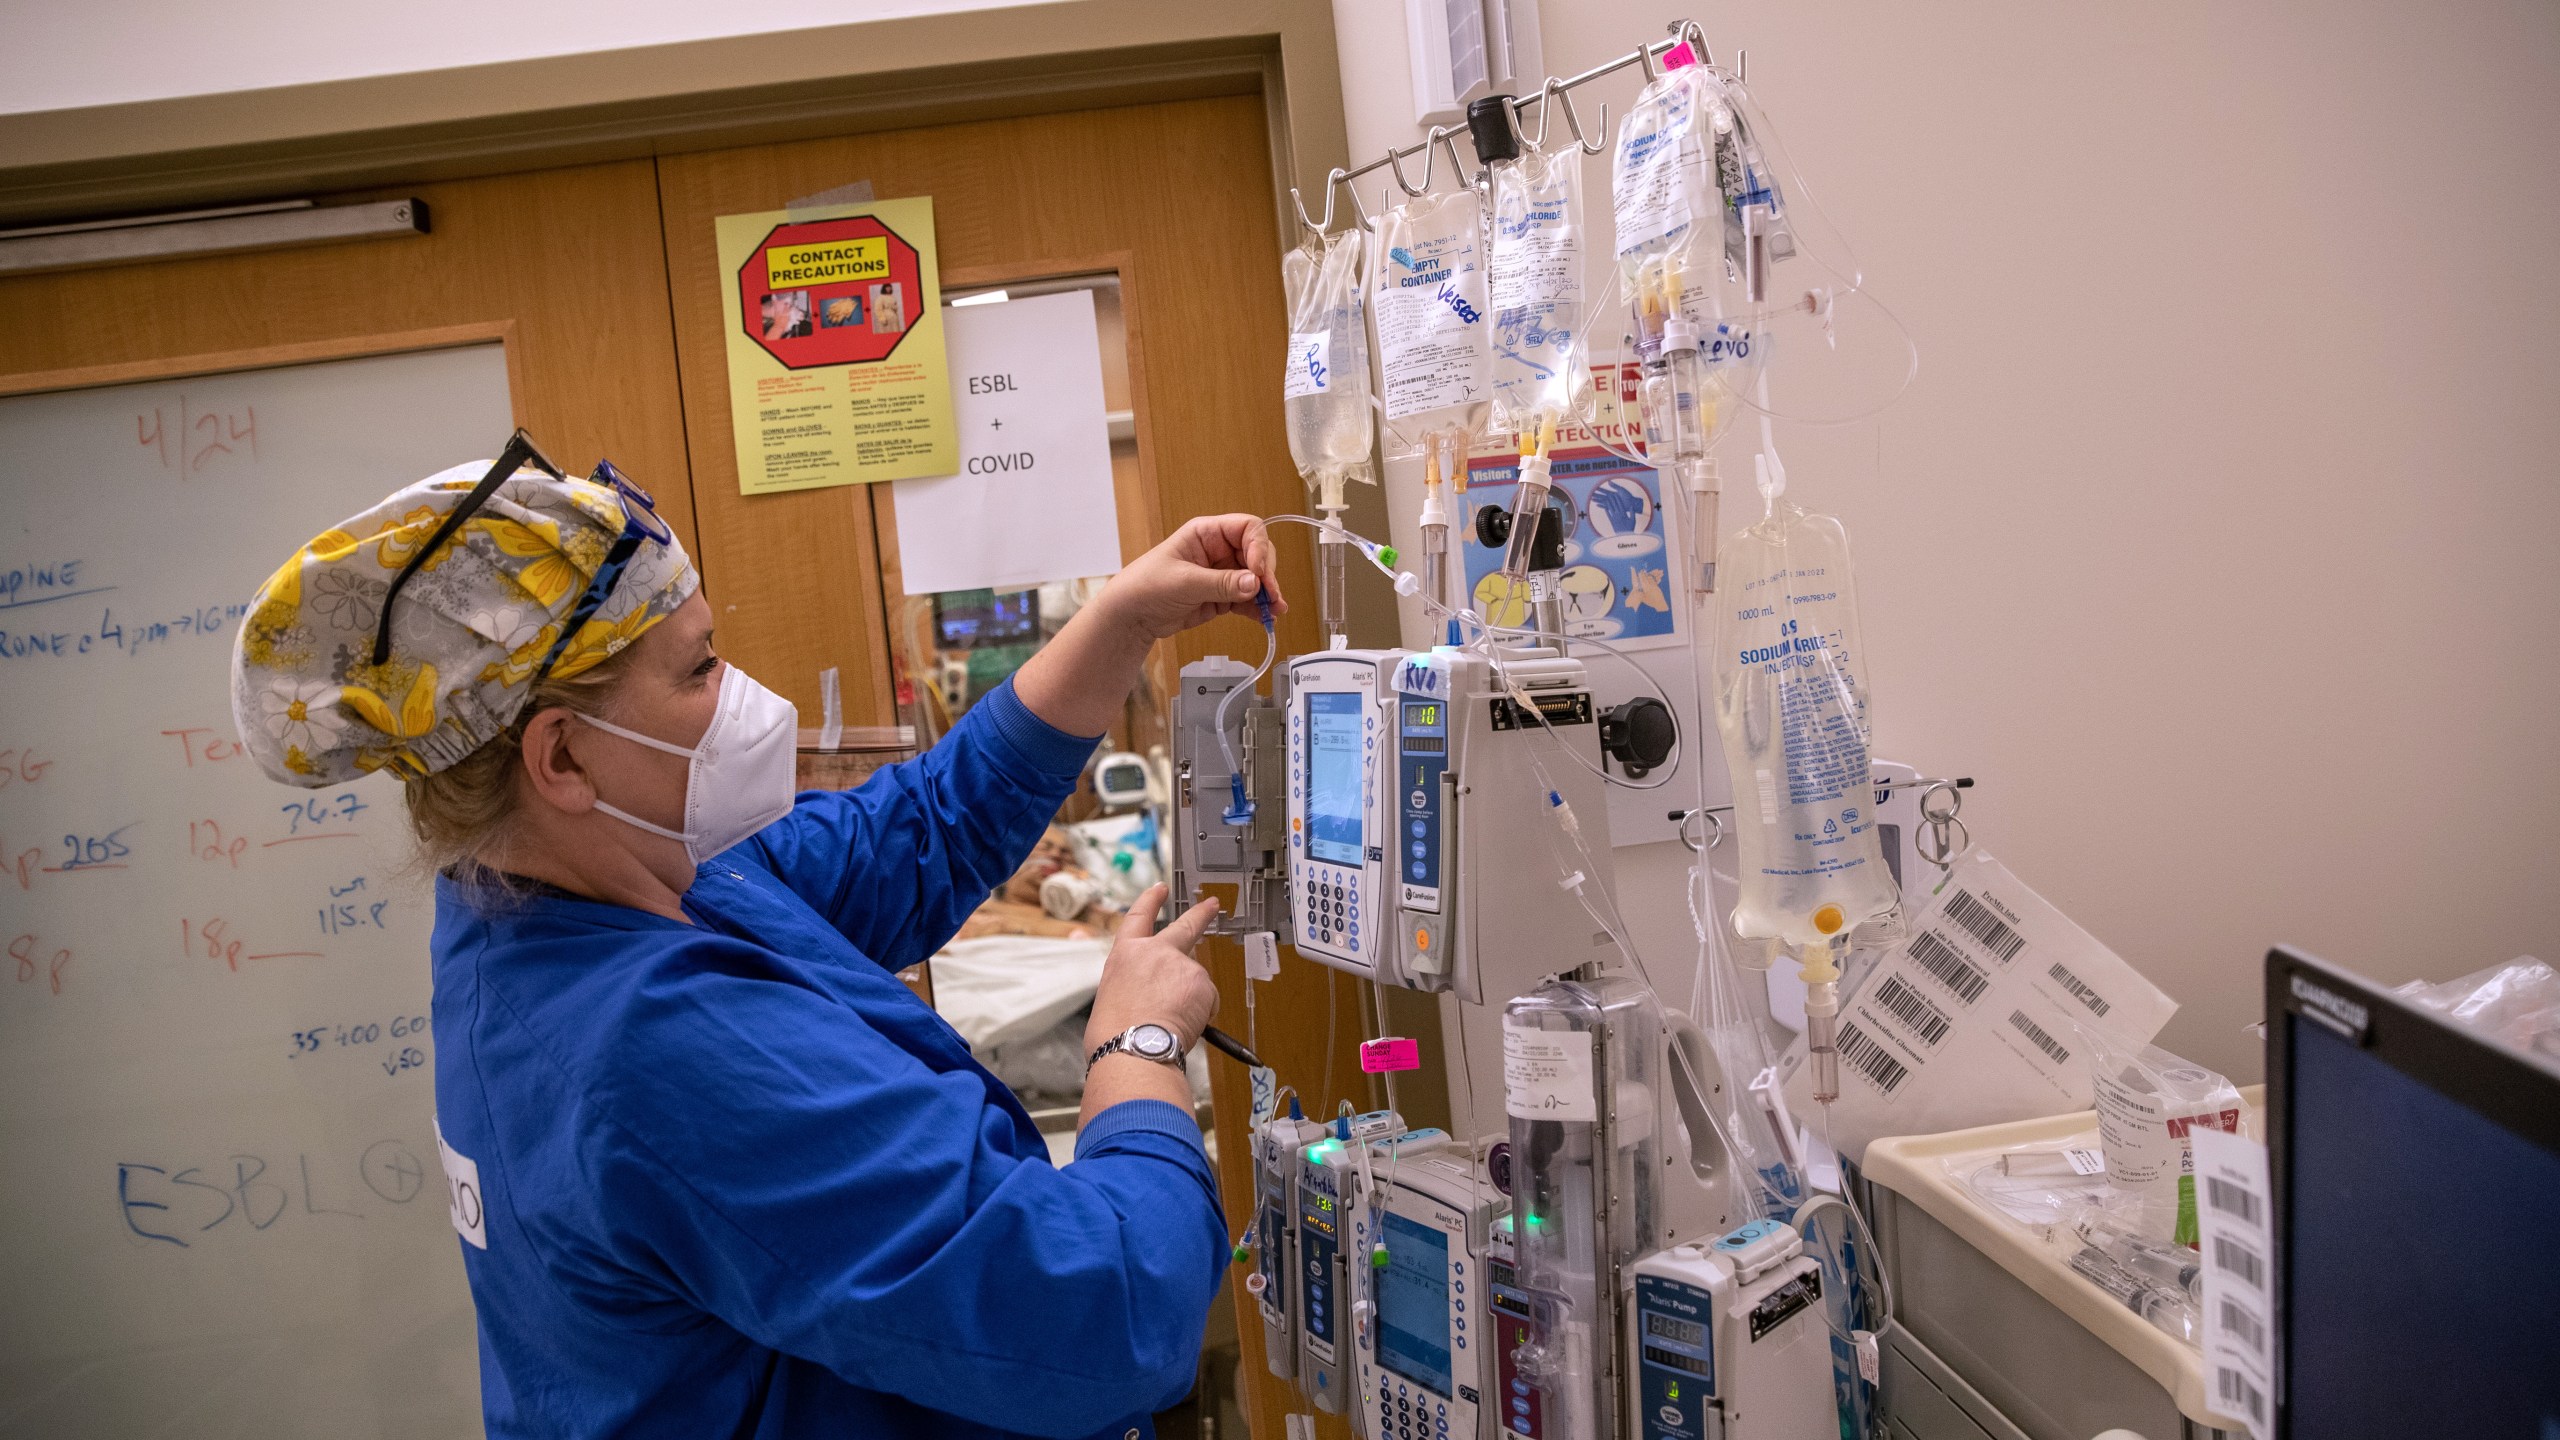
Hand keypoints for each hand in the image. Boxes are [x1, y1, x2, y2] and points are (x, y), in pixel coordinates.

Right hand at [1085, 884, 1220, 1052]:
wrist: (1134, 1049)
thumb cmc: (1114, 1033)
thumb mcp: (1111, 996)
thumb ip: (1134, 984)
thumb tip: (1148, 995)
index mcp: (1126, 955)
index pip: (1139, 917)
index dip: (1151, 900)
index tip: (1160, 889)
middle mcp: (1155, 952)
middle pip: (1185, 926)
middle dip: (1201, 914)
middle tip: (1212, 905)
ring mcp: (1182, 965)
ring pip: (1195, 980)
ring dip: (1191, 998)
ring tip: (1172, 1021)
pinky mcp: (1202, 983)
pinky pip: (1207, 1000)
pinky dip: (1201, 1013)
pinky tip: (1184, 1025)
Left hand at [1094, 514, 1286, 643]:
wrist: (1131, 615)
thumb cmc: (1145, 586)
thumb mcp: (1185, 582)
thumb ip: (1222, 583)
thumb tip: (1255, 583)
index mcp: (1206, 533)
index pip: (1247, 528)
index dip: (1258, 547)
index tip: (1259, 570)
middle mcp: (1218, 550)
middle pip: (1257, 553)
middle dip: (1266, 574)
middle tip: (1269, 595)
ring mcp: (1222, 574)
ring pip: (1256, 579)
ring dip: (1267, 594)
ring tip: (1274, 610)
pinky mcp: (1222, 596)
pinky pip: (1247, 599)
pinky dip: (1258, 608)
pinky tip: (1265, 618)